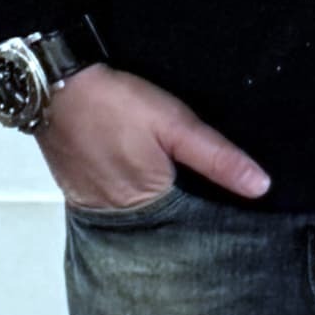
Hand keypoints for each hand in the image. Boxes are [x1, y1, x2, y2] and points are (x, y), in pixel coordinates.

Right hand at [38, 63, 271, 206]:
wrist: (53, 86)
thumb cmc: (114, 103)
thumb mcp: (176, 124)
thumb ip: (218, 158)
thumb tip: (260, 187)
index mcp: (150, 205)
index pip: (192, 229)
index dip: (212, 219)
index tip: (232, 213)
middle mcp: (120, 218)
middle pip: (163, 228)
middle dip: (183, 218)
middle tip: (202, 195)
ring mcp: (96, 209)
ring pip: (138, 220)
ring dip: (156, 210)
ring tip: (174, 190)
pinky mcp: (79, 196)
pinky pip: (114, 207)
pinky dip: (129, 200)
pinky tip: (139, 180)